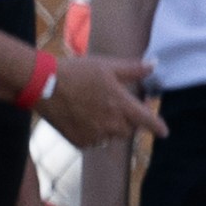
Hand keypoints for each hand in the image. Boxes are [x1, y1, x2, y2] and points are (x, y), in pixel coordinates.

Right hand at [36, 53, 168, 152]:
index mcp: (122, 106)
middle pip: (129, 130)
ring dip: (109, 127)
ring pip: (111, 136)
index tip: (164, 132)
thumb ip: (133, 69)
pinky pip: (93, 141)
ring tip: (94, 109)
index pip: (149, 122)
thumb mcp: (107, 66)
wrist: (42, 83)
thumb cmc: (76, 72)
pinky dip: (92, 133)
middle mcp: (112, 124)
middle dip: (128, 121)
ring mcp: (96, 134)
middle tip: (116, 107)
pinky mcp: (80, 141)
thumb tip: (155, 65)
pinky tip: (81, 118)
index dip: (158, 127)